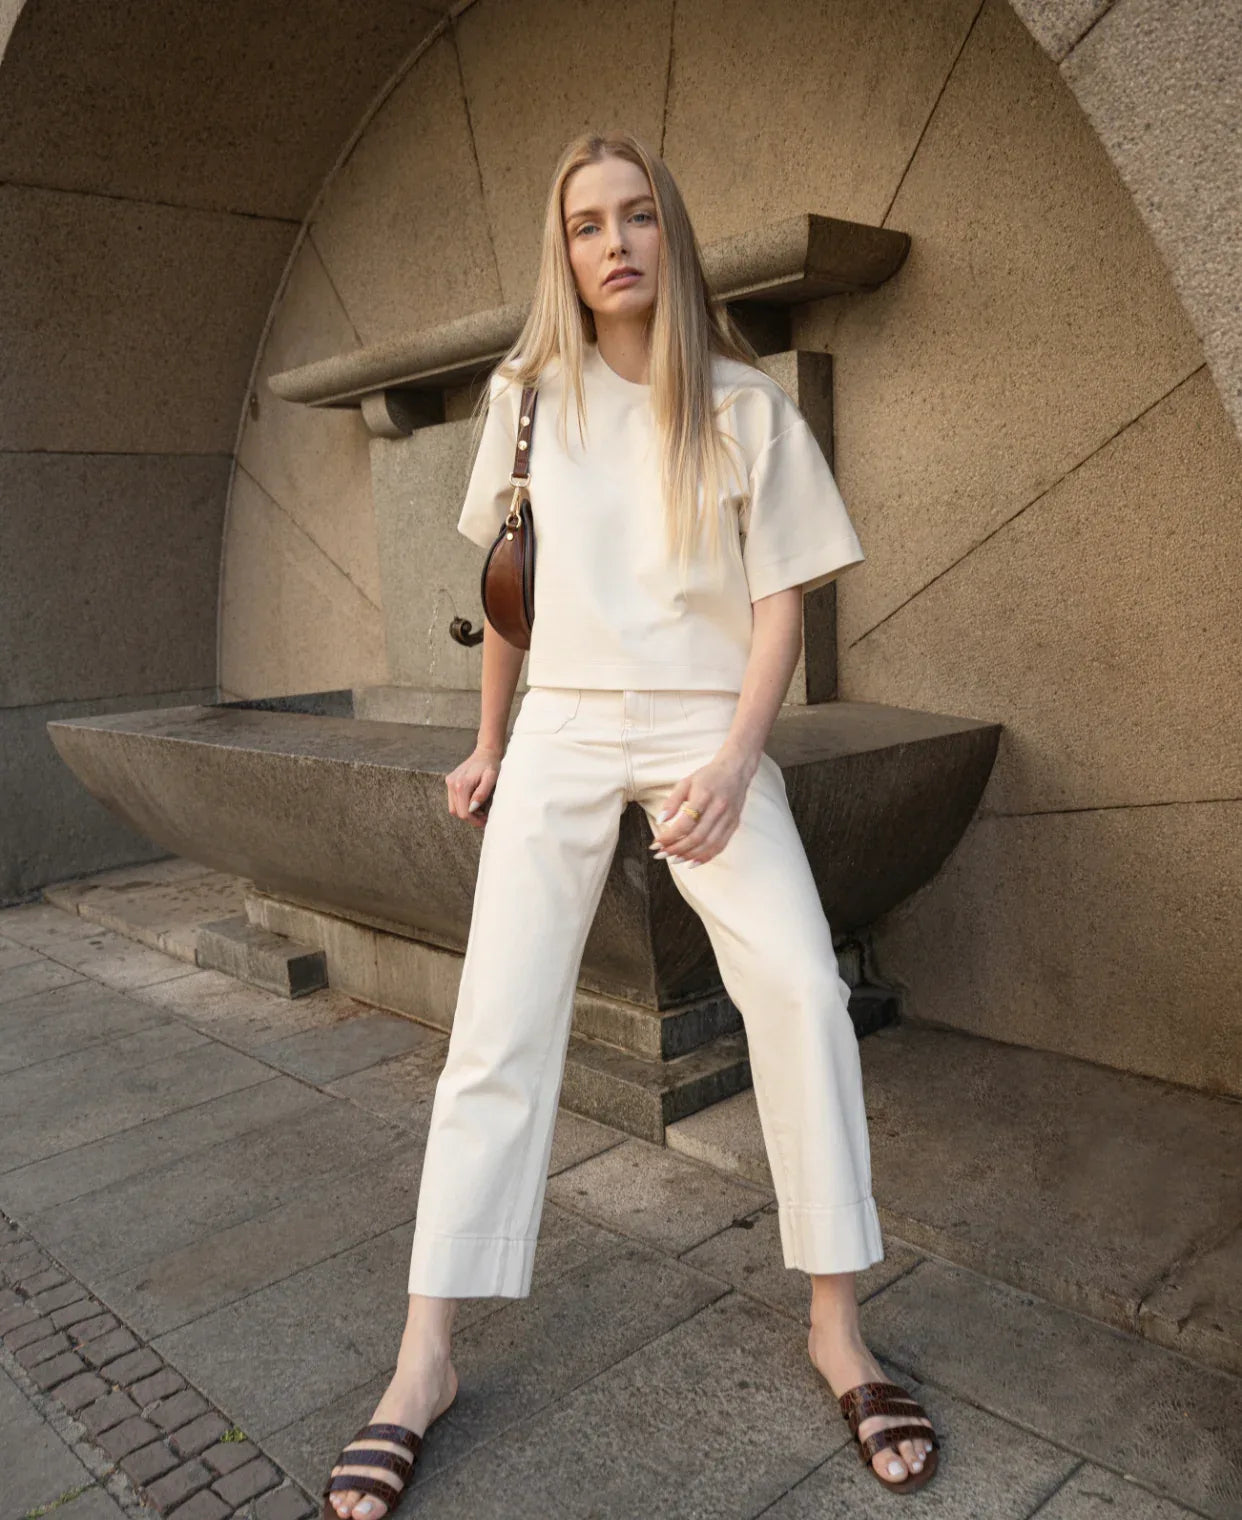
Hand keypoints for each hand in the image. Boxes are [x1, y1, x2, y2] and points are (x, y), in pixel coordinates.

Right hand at [446, 743, 503, 828]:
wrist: (486, 752)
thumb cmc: (491, 766)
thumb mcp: (491, 779)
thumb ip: (482, 794)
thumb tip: (472, 809)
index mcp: (461, 785)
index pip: (464, 813)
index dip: (475, 820)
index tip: (486, 820)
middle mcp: (452, 784)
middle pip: (457, 812)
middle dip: (471, 817)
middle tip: (484, 816)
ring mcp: (449, 782)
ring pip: (453, 808)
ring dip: (466, 811)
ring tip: (480, 808)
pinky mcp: (450, 781)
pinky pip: (453, 800)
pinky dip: (462, 804)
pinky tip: (474, 801)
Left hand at [649, 748, 754, 865]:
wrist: (735, 770)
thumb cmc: (708, 776)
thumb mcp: (685, 782)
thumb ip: (672, 802)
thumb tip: (660, 821)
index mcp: (705, 795)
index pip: (686, 822)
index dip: (669, 836)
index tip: (656, 843)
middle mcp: (719, 808)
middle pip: (697, 837)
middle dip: (677, 849)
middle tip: (661, 854)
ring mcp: (729, 818)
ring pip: (709, 844)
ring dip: (689, 856)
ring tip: (674, 859)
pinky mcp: (734, 825)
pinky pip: (720, 846)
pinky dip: (705, 857)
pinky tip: (692, 862)